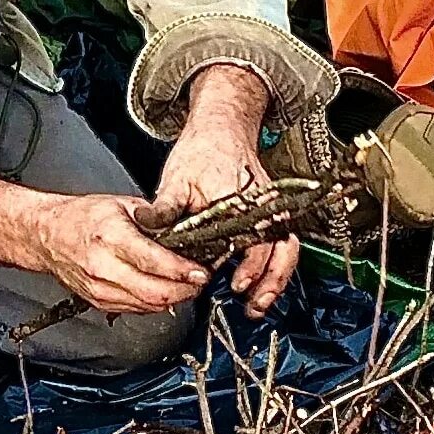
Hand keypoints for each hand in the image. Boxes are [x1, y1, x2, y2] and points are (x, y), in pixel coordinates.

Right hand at [29, 192, 206, 314]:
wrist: (47, 235)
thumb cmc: (82, 217)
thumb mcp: (122, 204)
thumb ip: (155, 221)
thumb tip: (186, 233)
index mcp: (111, 237)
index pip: (155, 262)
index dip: (183, 271)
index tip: (201, 272)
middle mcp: (103, 267)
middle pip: (155, 292)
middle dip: (185, 290)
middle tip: (199, 281)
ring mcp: (100, 289)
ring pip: (147, 305)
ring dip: (173, 299)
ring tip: (186, 286)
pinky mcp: (99, 302)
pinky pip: (136, 310)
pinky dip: (155, 303)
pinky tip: (164, 292)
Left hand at [153, 65, 297, 320]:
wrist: (222, 127)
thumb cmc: (202, 151)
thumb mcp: (176, 179)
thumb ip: (165, 207)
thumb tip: (145, 224)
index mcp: (240, 201)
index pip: (254, 239)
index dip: (250, 265)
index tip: (238, 283)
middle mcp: (262, 207)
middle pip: (281, 250)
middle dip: (271, 282)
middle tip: (254, 305)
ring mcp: (270, 211)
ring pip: (287, 250)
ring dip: (277, 280)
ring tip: (260, 303)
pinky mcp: (270, 214)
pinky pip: (283, 245)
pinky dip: (275, 268)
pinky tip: (261, 285)